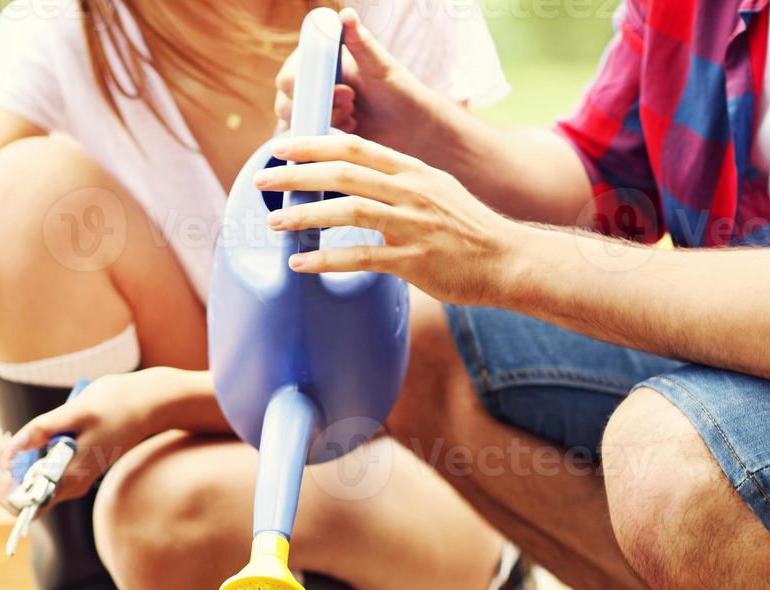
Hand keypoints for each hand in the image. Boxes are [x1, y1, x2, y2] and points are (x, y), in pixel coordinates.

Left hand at [3, 369, 177, 505]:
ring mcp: (72, 476)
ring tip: (9, 434)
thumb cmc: (116, 405)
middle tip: (4, 438)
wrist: (147, 404)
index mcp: (70, 479)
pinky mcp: (73, 464)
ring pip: (30, 481)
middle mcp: (70, 485)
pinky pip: (40, 469)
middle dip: (5, 469)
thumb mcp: (77, 411)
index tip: (3, 455)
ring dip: (13, 462)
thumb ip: (43, 429)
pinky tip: (23, 435)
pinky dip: (26, 456)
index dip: (5, 485)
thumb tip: (11, 449)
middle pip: (23, 494)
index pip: (25, 504)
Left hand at [257, 133, 518, 307]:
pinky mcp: (414, 261)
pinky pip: (361, 257)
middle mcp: (411, 191)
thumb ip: (397, 183)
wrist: (508, 260)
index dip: (313, 144)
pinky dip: (326, 260)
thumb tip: (357, 181)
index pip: (354, 146)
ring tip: (273, 222)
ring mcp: (413, 225)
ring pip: (348, 210)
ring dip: (305, 215)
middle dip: (296, 174)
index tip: (280, 147)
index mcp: (412, 171)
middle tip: (261, 179)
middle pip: (344, 172)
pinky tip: (299, 265)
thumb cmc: (467, 229)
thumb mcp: (434, 191)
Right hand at [273, 8, 426, 147]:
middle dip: (321, 109)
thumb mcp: (378, 64)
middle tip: (352, 104)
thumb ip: (359, 41)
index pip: (289, 77)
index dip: (306, 87)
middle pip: (285, 105)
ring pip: (294, 127)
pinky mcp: (316, 137)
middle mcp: (308, 88)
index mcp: (316, 64)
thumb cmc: (396, 90)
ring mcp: (310, 114)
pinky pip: (304, 146)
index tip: (341, 91)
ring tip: (354, 119)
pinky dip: (324, 142)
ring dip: (325, 125)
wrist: (409, 126)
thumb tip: (346, 14)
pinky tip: (350, 133)